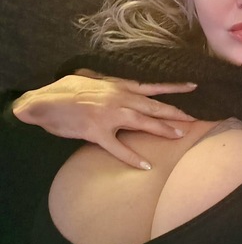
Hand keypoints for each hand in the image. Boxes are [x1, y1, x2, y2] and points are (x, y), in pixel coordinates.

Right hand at [12, 72, 197, 168]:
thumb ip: (108, 80)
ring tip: (179, 136)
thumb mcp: (89, 77)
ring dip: (163, 130)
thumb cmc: (64, 89)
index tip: (193, 88)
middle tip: (194, 118)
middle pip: (153, 106)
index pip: (152, 86)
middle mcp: (117, 98)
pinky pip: (119, 148)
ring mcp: (108, 116)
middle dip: (175, 112)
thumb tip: (118, 80)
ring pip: (143, 123)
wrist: (43, 102)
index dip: (173, 87)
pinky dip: (133, 157)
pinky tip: (146, 166)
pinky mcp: (97, 133)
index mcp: (117, 85)